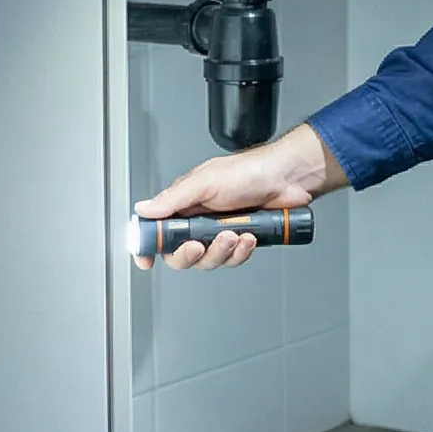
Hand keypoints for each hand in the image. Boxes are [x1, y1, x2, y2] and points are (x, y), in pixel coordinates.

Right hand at [135, 124, 344, 270]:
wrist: (289, 177)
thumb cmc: (249, 171)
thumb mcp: (206, 182)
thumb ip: (174, 199)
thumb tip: (143, 210)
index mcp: (184, 205)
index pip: (157, 231)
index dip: (149, 248)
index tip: (146, 260)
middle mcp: (199, 221)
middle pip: (180, 255)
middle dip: (189, 255)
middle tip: (199, 245)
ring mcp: (221, 232)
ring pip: (209, 260)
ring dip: (221, 251)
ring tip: (235, 234)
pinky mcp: (241, 241)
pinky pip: (233, 259)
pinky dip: (241, 252)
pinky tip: (250, 237)